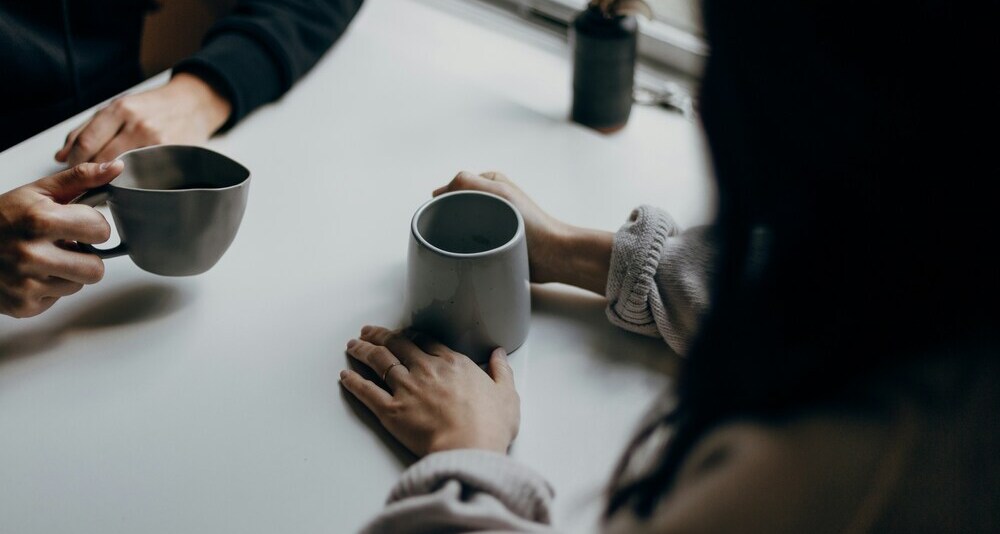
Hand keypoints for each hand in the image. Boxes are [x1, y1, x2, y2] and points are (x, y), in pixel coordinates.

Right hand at [0, 161, 120, 317]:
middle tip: (64, 246)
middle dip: (86, 256)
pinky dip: (49, 288)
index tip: (77, 224)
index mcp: (40, 220)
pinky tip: (31, 273)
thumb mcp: (38, 192)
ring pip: (79, 285)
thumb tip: (117, 167)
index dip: (93, 226)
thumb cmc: (2, 218)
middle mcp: (31, 254)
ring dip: (68, 273)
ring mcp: (26, 284)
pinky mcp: (23, 306)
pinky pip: (58, 299)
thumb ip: (81, 178)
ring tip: (44, 258)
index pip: (101, 230)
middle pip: (96, 268)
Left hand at [55, 73, 230, 165]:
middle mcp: (138, 124)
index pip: (86, 143)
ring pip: (122, 170)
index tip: (72, 170)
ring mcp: (157, 141)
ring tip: (106, 184)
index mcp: (121, 108)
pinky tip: (130, 182)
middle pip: (102, 159)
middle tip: (86, 182)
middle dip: (89, 174)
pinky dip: (133, 181)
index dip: (74, 161)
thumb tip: (60, 156)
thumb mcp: (119, 107)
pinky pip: (145, 175)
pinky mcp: (172, 154)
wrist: (194, 103)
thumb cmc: (153, 106)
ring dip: (110, 180)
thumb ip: (87, 129)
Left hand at [340, 326, 519, 456]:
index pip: (425, 341)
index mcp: (453, 364)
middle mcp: (426, 370)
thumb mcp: (507, 395)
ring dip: (363, 351)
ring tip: (353, 345)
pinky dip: (354, 382)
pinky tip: (345, 375)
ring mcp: (406, 388)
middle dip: (380, 335)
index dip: (410, 335)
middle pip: (397, 345)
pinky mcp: (391, 411)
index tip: (402, 333)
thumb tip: (499, 355)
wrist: (469, 448)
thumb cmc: (490, 426)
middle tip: (368, 331)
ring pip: (379, 362)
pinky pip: (367, 392)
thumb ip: (501, 371)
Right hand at [434, 171, 613, 294]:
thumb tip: (439, 192)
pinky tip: (464, 256)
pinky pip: (470, 245)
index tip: (439, 216)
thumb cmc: (532, 223)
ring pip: (460, 228)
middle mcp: (490, 201)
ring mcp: (492, 223)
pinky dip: (464, 249)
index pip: (454, 188)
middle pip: (455, 208)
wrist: (553, 256)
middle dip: (448, 220)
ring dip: (456, 237)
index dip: (444, 201)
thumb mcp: (499, 193)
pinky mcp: (494, 244)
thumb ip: (468, 182)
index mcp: (491, 184)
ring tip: (456, 247)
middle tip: (446, 234)